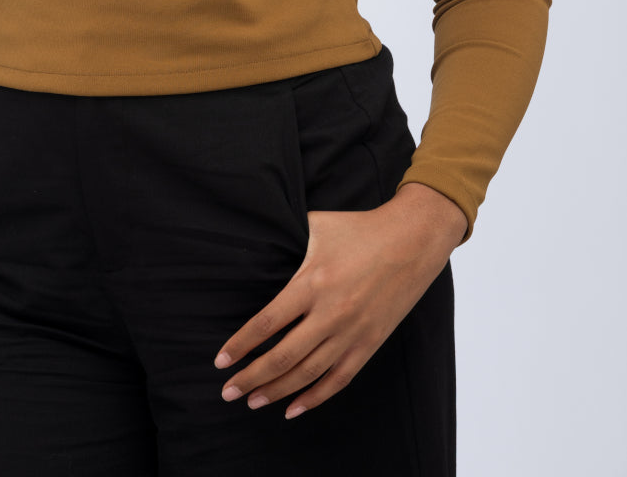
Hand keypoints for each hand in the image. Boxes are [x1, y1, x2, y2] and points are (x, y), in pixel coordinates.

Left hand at [213, 183, 466, 418]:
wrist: (412, 240)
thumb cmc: (360, 229)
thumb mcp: (317, 225)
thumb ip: (287, 239)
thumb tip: (256, 238)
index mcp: (312, 283)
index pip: (267, 324)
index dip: (242, 345)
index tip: (221, 361)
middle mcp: (330, 314)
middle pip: (283, 357)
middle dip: (252, 378)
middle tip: (228, 392)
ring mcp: (351, 333)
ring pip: (308, 373)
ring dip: (278, 391)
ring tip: (253, 402)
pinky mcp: (370, 343)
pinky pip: (339, 379)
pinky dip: (315, 397)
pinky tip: (294, 408)